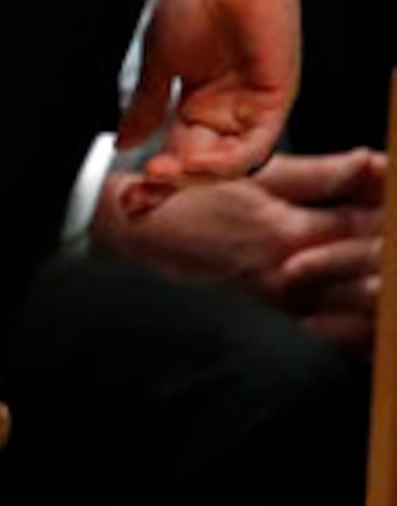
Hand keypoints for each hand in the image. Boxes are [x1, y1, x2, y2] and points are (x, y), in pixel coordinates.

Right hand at [96, 147, 381, 345]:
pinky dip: (364, 334)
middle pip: (376, 272)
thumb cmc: (191, 198)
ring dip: (384, 294)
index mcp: (290, 232)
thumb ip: (321, 173)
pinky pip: (338, 342)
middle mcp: (294, 276)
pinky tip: (376, 321)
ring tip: (388, 276)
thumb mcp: (252, 174)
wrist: (135, 235)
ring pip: (365, 313)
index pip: (372, 227)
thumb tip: (375, 163)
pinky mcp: (276, 328)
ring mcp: (286, 308)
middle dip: (394, 254)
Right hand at [115, 0, 301, 208]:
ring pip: (229, 164)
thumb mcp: (158, 61)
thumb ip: (145, 104)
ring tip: (161, 175)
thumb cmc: (194, 1)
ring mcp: (252, 111)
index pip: (177, 154)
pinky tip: (193, 161)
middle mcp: (228, 115)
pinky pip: (254, 146)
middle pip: (202, 167)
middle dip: (172, 187)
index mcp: (199, 106)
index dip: (155, 179)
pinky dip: (225, 160)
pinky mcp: (275, 102)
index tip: (127, 198)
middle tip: (141, 199)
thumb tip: (123, 143)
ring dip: (195, 176)